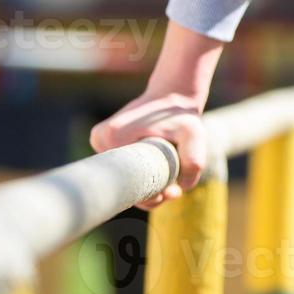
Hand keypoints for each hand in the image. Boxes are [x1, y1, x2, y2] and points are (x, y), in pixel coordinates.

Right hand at [90, 21, 223, 209]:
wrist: (171, 96)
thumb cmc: (182, 117)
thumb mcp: (194, 136)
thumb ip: (193, 162)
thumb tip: (179, 188)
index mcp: (115, 137)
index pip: (125, 184)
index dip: (149, 197)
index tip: (171, 191)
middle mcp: (101, 138)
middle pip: (121, 184)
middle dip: (148, 193)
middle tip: (174, 188)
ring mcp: (98, 139)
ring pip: (120, 177)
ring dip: (144, 182)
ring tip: (167, 172)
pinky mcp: (101, 140)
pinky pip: (118, 167)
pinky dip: (137, 172)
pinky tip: (155, 166)